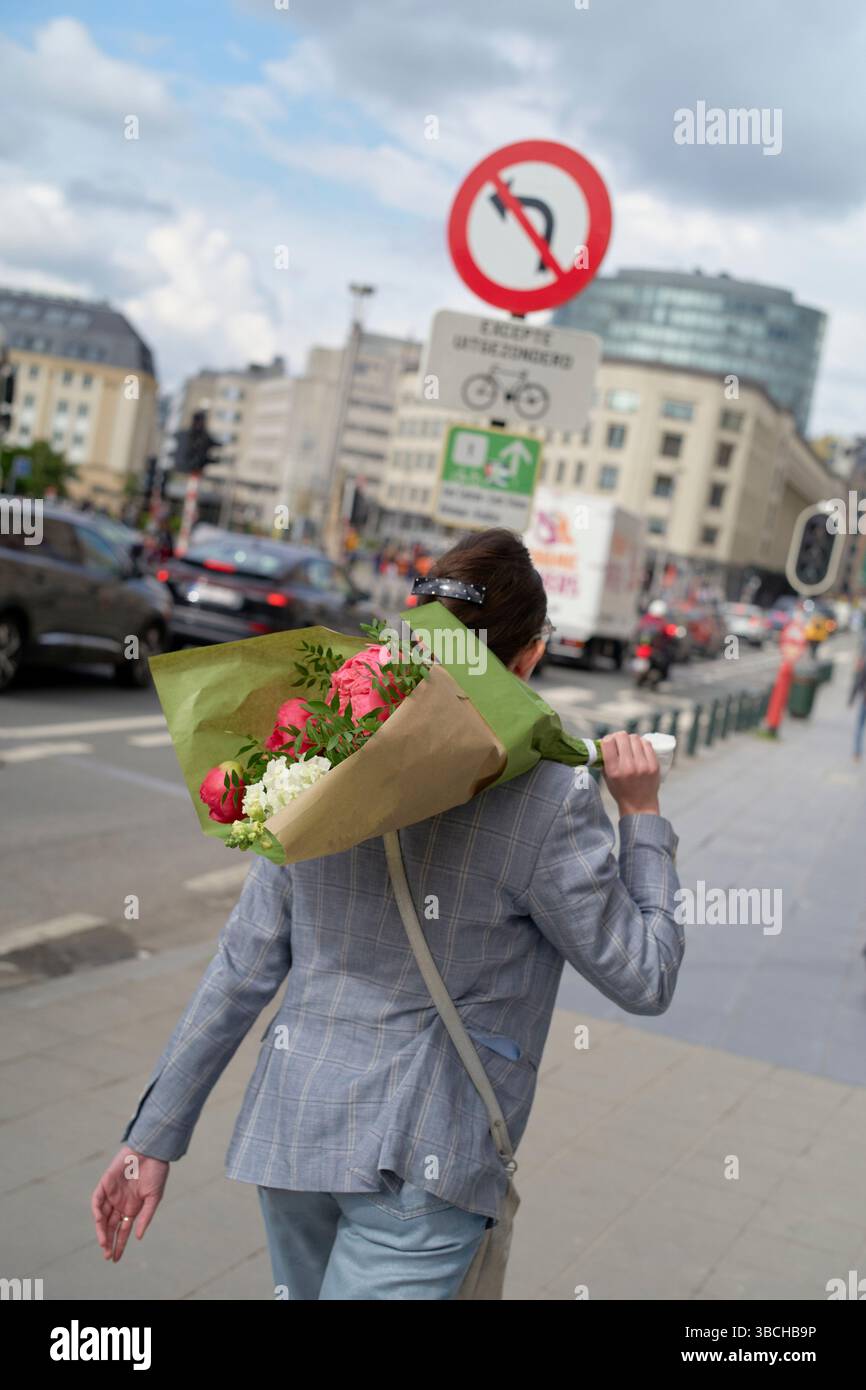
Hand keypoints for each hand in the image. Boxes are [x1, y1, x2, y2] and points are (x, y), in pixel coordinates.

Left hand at [91, 1146, 168, 1262]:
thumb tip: (139, 1237)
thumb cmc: (156, 1172)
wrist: (152, 1151)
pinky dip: (97, 1211)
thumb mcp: (154, 1198)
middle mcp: (120, 1203)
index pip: (123, 1230)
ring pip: (102, 1216)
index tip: (116, 1259)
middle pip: (110, 1226)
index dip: (119, 1244)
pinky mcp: (105, 1183)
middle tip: (107, 1256)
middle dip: (108, 1241)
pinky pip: (97, 1200)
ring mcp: (112, 1194)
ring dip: (101, 1230)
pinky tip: (100, 1222)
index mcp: (132, 1208)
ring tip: (103, 1243)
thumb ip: (146, 1217)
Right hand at [601, 732, 660, 815]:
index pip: (608, 742)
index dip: (607, 739)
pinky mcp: (654, 765)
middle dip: (618, 737)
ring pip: (635, 738)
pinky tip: (639, 749)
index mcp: (614, 770)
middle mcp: (628, 767)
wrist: (640, 806)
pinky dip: (641, 743)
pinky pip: (647, 744)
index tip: (609, 743)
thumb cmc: (621, 791)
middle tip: (619, 743)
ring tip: (630, 747)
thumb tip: (603, 742)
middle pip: (622, 736)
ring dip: (630, 740)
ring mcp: (643, 765)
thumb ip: (604, 760)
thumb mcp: (607, 778)